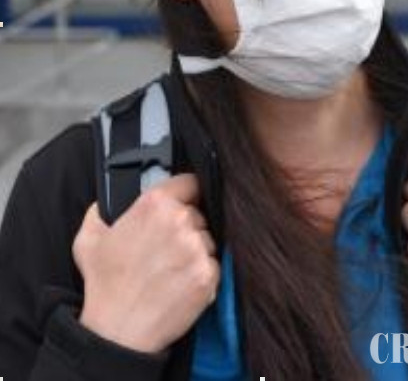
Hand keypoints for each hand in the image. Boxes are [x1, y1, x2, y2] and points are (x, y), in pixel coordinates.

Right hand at [72, 173, 219, 354]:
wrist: (117, 330)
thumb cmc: (104, 285)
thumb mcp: (90, 237)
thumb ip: (102, 209)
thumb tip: (110, 199)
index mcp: (155, 204)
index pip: (190, 182)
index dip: (187, 192)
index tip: (185, 200)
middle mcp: (180, 221)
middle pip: (198, 214)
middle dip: (187, 227)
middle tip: (167, 247)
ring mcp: (197, 249)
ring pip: (208, 240)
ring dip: (195, 250)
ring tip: (171, 269)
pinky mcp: (208, 275)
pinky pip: (213, 265)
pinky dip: (201, 274)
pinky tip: (179, 284)